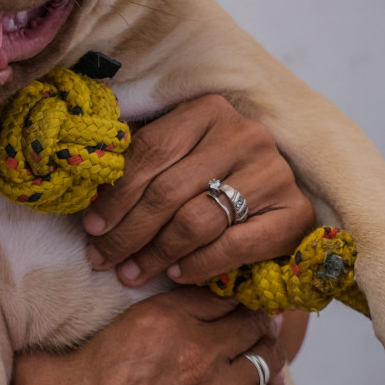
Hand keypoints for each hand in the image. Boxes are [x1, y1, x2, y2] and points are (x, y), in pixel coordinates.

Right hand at [13, 288, 288, 384]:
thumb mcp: (41, 363)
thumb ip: (46, 331)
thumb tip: (24, 316)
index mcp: (153, 322)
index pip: (210, 289)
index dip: (215, 291)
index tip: (212, 298)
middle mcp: (193, 351)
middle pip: (248, 317)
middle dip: (247, 316)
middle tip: (240, 322)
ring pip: (267, 357)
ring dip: (264, 352)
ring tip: (255, 351)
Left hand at [82, 94, 314, 287]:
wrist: (277, 194)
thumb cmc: (213, 172)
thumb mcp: (178, 152)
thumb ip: (141, 161)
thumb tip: (90, 188)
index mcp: (209, 109)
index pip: (150, 151)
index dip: (115, 193)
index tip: (91, 226)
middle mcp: (245, 135)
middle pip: (169, 190)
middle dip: (128, 232)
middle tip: (103, 259)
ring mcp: (274, 173)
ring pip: (197, 221)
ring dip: (156, 254)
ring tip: (132, 273)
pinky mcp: (294, 212)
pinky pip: (234, 246)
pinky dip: (198, 265)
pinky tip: (175, 274)